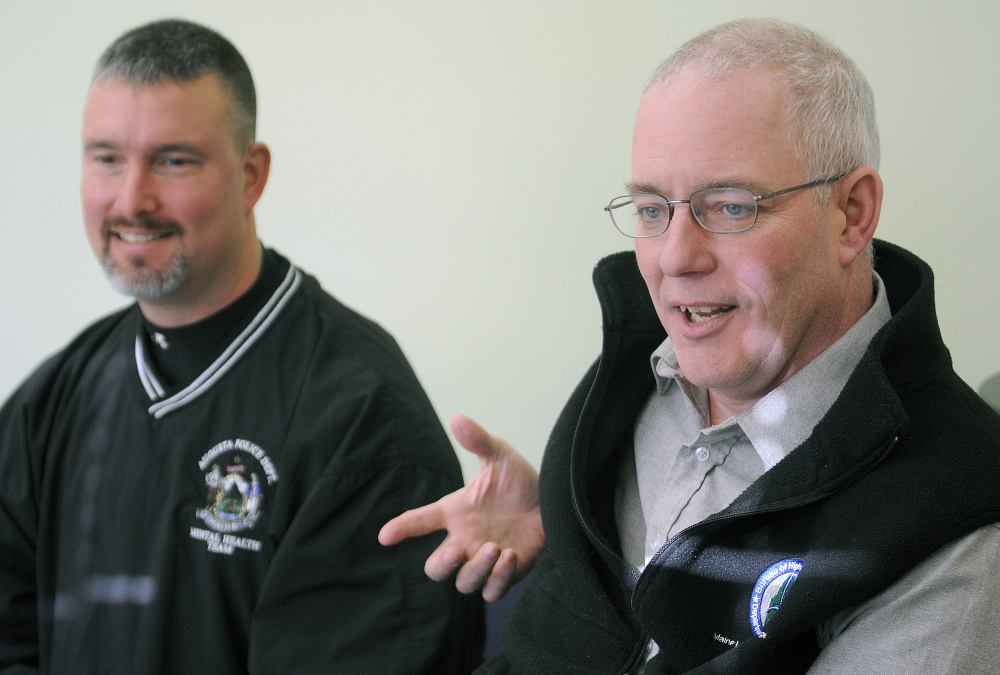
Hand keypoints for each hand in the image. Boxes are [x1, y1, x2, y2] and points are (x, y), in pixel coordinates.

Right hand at [379, 414, 544, 601]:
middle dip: (442, 565)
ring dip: (476, 569)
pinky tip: (512, 557)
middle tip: (457, 552)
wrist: (555, 501)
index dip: (402, 528)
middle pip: (436, 567)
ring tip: (497, 548)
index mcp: (456, 513)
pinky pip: (492, 591)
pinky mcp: (506, 574)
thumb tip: (457, 418)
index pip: (421, 521)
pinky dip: (498, 579)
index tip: (385, 536)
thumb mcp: (500, 456)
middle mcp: (466, 540)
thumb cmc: (521, 480)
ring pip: (463, 582)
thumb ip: (478, 440)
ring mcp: (484, 560)